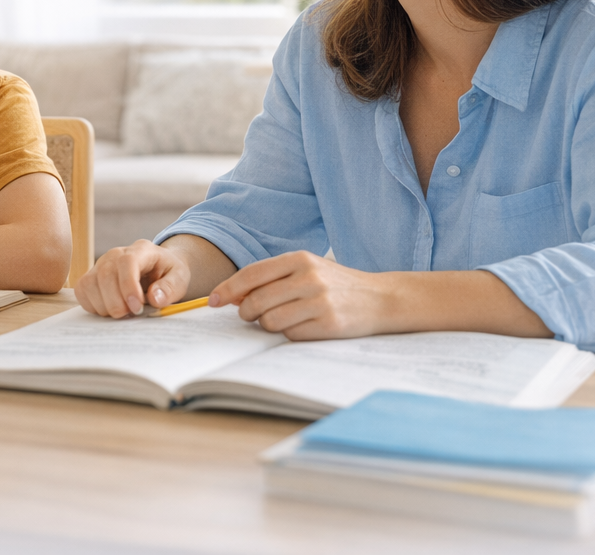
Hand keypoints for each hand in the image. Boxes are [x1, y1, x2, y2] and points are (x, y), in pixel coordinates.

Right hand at [76, 240, 190, 317]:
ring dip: (104, 306)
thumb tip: (155, 298)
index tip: (137, 307)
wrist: (158, 269)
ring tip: (123, 312)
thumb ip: (170, 288)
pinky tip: (110, 309)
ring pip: (90, 284)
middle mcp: (116, 254)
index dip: (128, 286)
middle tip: (132, 315)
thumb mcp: (179, 278)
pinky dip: (93, 306)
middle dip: (117, 302)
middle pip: (105, 274)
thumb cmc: (168, 273)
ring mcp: (101, 264)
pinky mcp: (91, 277)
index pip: (127, 262)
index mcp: (141, 250)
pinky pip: (82, 291)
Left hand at [210, 251, 393, 338]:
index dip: (228, 289)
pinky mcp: (329, 324)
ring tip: (283, 319)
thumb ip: (272, 278)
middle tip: (253, 315)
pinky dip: (290, 334)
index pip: (251, 274)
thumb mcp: (306, 270)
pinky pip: (291, 335)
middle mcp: (309, 278)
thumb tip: (233, 296)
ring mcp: (320, 302)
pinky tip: (304, 326)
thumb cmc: (335, 284)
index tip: (213, 301)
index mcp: (299, 259)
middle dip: (247, 312)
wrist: (381, 298)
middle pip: (256, 301)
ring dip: (269, 325)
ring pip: (270, 321)